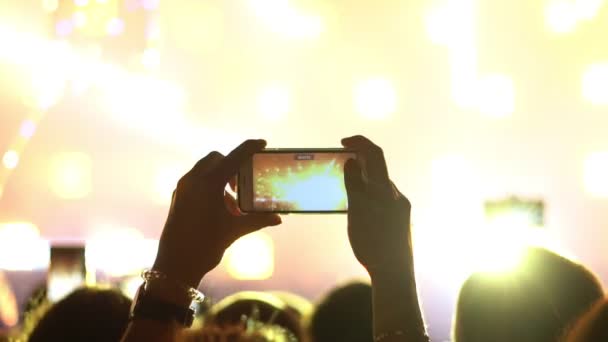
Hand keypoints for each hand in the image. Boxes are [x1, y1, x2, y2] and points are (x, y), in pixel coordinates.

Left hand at [153, 140, 281, 287]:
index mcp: (208, 183)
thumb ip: (257, 220)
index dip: (249, 148)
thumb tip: (278, 218)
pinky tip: (219, 210)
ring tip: (233, 204)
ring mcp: (182, 189)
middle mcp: (192, 181)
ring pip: (205, 171)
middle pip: (216, 160)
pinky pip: (196, 183)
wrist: (175, 266)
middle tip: (243, 183)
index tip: (262, 143)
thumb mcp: (234, 230)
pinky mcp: (177, 199)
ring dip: (221, 179)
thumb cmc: (205, 246)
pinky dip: (210, 188)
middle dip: (232, 166)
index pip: (234, 157)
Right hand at [342, 135, 412, 274]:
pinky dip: (367, 195)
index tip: (343, 141)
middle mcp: (395, 195)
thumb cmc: (374, 243)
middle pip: (377, 169)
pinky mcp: (398, 219)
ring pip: (378, 186)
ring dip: (362, 180)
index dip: (359, 142)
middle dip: (358, 162)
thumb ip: (354, 184)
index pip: (375, 154)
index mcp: (385, 190)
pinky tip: (357, 208)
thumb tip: (352, 160)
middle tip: (339, 163)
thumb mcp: (357, 211)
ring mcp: (399, 208)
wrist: (394, 272)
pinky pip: (381, 199)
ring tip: (344, 187)